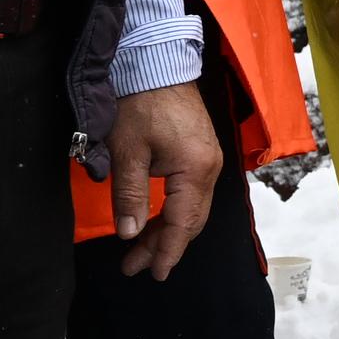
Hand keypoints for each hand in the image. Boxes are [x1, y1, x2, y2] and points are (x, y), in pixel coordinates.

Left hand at [102, 84, 226, 278]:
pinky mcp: (202, 153)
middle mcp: (211, 168)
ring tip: (139, 248)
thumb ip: (130, 195)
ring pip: (193, 208)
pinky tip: (155, 219)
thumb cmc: (139, 103)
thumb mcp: (126, 151)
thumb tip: (130, 233)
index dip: (167, 252)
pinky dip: (174, 212)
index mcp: (195, 170)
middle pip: (192, 220)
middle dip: (164, 246)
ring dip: (168, 230)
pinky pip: (193, 194)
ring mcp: (210, 160)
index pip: (183, 223)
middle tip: (134, 266)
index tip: (152, 274)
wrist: (156, 64)